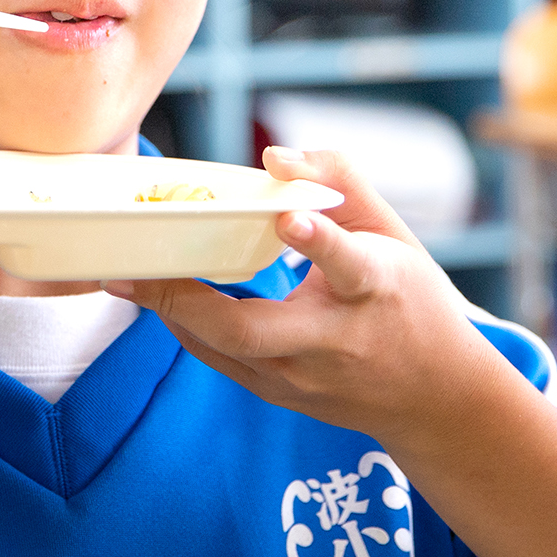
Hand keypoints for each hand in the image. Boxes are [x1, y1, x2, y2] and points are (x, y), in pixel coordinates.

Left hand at [107, 147, 509, 446]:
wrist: (436, 400)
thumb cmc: (412, 302)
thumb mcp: (394, 235)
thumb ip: (341, 183)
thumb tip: (276, 157)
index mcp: (374, 290)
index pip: (347, 266)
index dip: (318, 242)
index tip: (289, 217)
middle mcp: (333, 341)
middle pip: (253, 329)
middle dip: (187, 300)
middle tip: (137, 267)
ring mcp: (303, 377)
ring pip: (224, 349)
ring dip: (169, 311)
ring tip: (121, 275)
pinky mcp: (280, 393)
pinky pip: (220, 358)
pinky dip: (186, 326)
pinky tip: (154, 296)